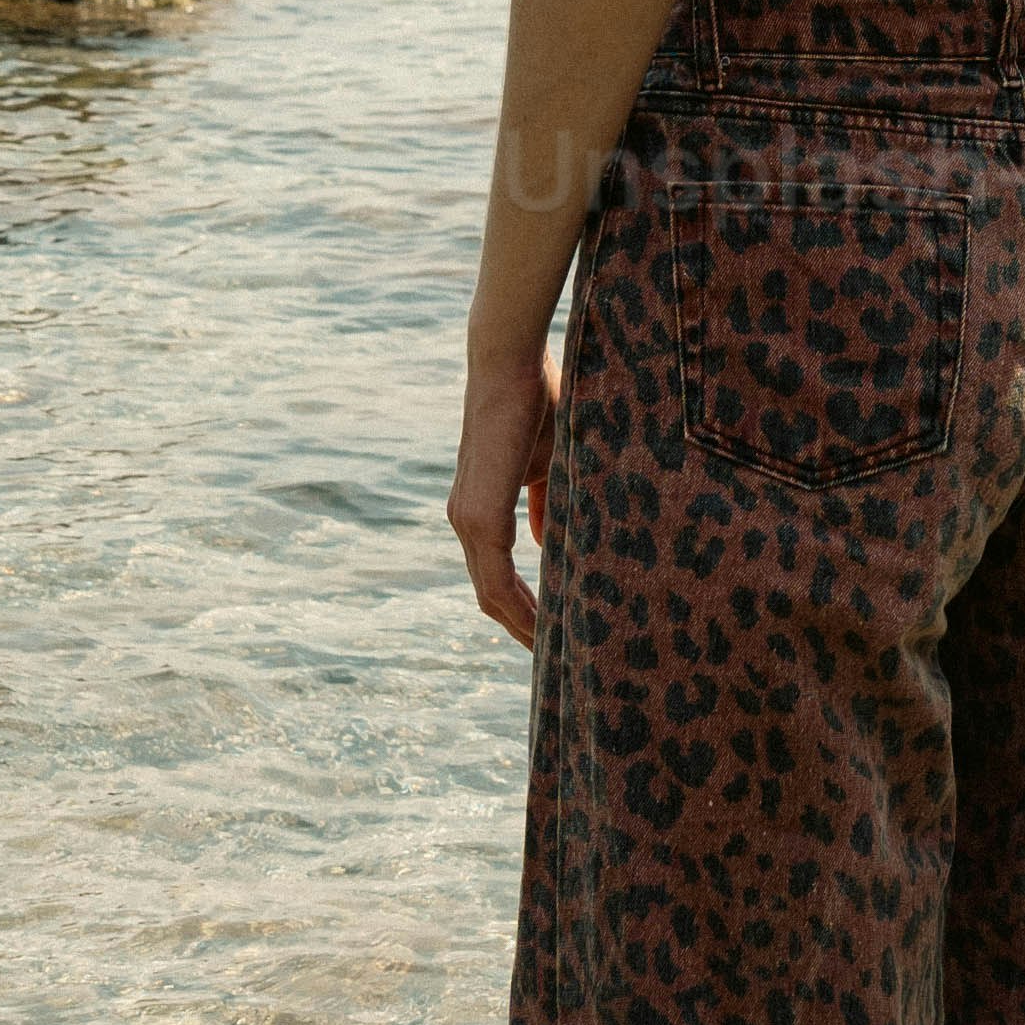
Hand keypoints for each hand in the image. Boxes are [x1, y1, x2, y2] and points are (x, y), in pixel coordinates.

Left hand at [448, 334, 559, 649]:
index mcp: (480, 510)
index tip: (554, 632)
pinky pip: (498, 580)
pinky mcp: (479, 516)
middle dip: (523, 629)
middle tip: (558, 662)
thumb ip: (547, 505)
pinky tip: (548, 627)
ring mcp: (468, 521)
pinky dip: (522, 608)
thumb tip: (551, 543)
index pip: (496, 575)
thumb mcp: (548, 465)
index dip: (524, 607)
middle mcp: (466, 521)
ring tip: (558, 657)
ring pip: (491, 596)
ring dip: (524, 627)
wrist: (511, 362)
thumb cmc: (536, 401)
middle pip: (490, 596)